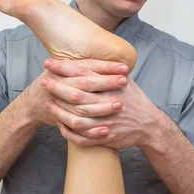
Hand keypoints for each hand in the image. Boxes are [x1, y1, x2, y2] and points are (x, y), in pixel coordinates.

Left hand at [42, 60, 163, 149]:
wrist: (149, 125)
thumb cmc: (134, 99)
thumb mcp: (125, 80)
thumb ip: (107, 70)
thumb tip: (88, 55)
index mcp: (111, 86)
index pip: (83, 73)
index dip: (64, 67)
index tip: (49, 62)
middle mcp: (108, 103)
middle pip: (77, 95)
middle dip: (57, 87)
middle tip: (44, 81)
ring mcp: (106, 122)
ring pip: (76, 118)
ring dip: (59, 111)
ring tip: (48, 104)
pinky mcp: (105, 137)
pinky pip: (82, 137)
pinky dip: (68, 132)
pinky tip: (59, 124)